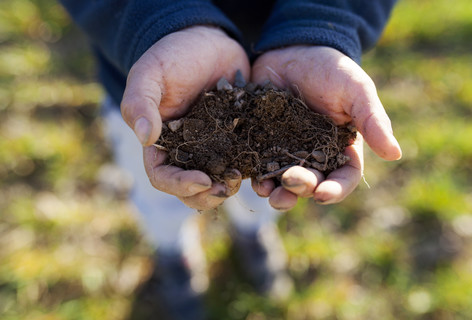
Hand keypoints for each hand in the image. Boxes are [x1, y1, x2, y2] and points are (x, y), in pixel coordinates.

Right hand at [121, 26, 249, 209]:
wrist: (209, 41)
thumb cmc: (174, 55)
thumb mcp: (151, 74)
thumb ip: (141, 103)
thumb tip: (144, 138)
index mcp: (160, 142)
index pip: (162, 175)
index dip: (178, 184)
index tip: (201, 180)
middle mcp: (186, 150)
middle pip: (190, 188)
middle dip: (206, 195)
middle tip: (225, 190)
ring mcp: (212, 147)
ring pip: (216, 181)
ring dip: (227, 188)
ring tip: (241, 181)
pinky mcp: (236, 140)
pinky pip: (242, 161)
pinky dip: (249, 170)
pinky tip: (261, 168)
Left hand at [251, 46, 401, 209]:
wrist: (293, 50)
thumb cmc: (331, 69)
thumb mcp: (356, 90)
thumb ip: (373, 121)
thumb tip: (395, 154)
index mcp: (342, 148)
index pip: (344, 177)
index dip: (335, 190)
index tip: (322, 194)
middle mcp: (315, 156)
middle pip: (312, 184)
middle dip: (303, 188)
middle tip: (292, 182)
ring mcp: (287, 152)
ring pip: (284, 183)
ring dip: (279, 193)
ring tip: (271, 194)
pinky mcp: (263, 145)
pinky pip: (260, 167)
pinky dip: (258, 177)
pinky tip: (254, 179)